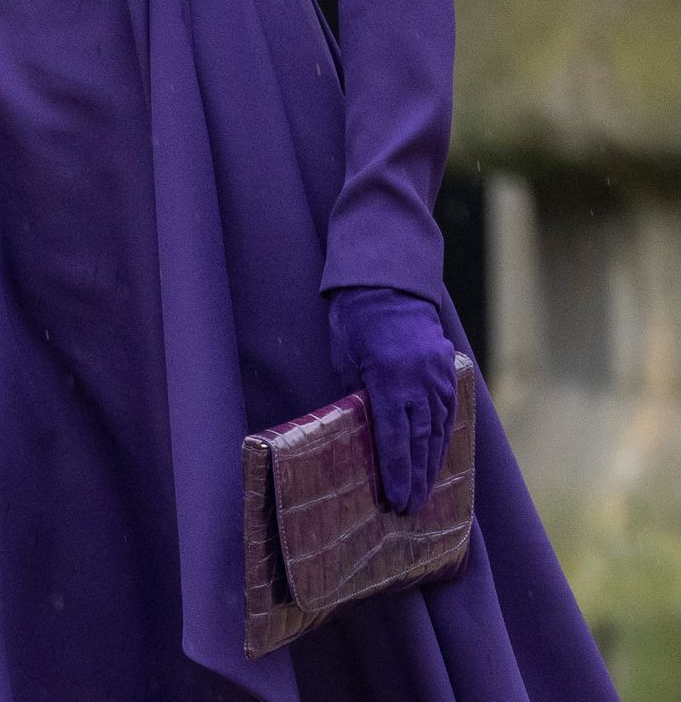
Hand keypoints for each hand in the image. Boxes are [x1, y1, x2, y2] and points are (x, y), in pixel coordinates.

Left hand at [326, 284, 457, 514]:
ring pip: (439, 430)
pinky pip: (449, 412)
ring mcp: (438, 376)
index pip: (395, 438)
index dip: (397, 473)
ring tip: (426, 492)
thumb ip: (357, 398)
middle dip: (416, 478)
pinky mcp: (447, 370)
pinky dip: (445, 438)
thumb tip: (362, 436)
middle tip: (411, 509)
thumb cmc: (356, 323)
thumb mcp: (346, 360)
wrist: (388, 285)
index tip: (398, 501)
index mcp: (389, 379)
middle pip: (420, 440)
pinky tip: (439, 456)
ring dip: (433, 464)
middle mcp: (419, 381)